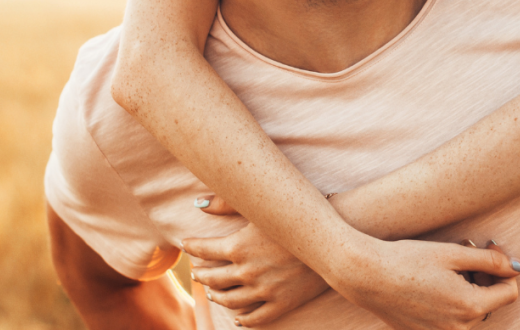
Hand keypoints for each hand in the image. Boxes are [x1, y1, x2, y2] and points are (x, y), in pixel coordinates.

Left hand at [183, 209, 328, 325]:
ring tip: (213, 291)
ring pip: (230, 300)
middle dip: (202, 273)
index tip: (187, 245)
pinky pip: (254, 318)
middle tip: (196, 271)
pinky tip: (238, 316)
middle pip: (214, 277)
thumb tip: (198, 203)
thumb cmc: (296, 218)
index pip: (205, 250)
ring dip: (217, 296)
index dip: (193, 247)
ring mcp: (263, 291)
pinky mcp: (280, 304)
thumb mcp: (260, 206)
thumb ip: (226, 202)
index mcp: (239, 247)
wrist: (332, 242)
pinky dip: (242, 319)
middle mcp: (247, 272)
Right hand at [332, 238, 519, 329]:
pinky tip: (431, 285)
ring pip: (469, 312)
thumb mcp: (454, 253)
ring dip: (466, 290)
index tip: (487, 252)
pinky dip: (448, 303)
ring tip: (443, 270)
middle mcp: (458, 329)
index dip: (503, 269)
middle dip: (483, 279)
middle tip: (461, 255)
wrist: (368, 276)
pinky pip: (449, 320)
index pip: (509, 292)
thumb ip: (490, 262)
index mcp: (470, 307)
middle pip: (489, 302)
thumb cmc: (409, 260)